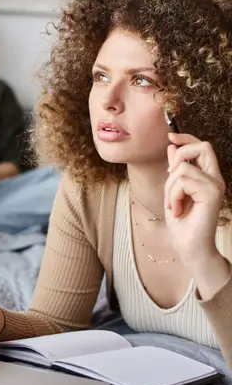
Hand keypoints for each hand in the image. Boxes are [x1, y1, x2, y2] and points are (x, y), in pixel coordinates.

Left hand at [164, 133, 225, 265]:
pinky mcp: (211, 193)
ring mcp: (215, 186)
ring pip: (183, 168)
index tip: (170, 137)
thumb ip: (175, 170)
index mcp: (207, 176)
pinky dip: (173, 195)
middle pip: (202, 147)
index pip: (202, 147)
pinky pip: (183, 181)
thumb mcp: (172, 190)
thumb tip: (171, 146)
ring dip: (170, 187)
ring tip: (172, 204)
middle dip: (180, 155)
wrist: (188, 246)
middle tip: (170, 176)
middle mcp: (215, 179)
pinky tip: (176, 210)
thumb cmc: (181, 222)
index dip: (186, 138)